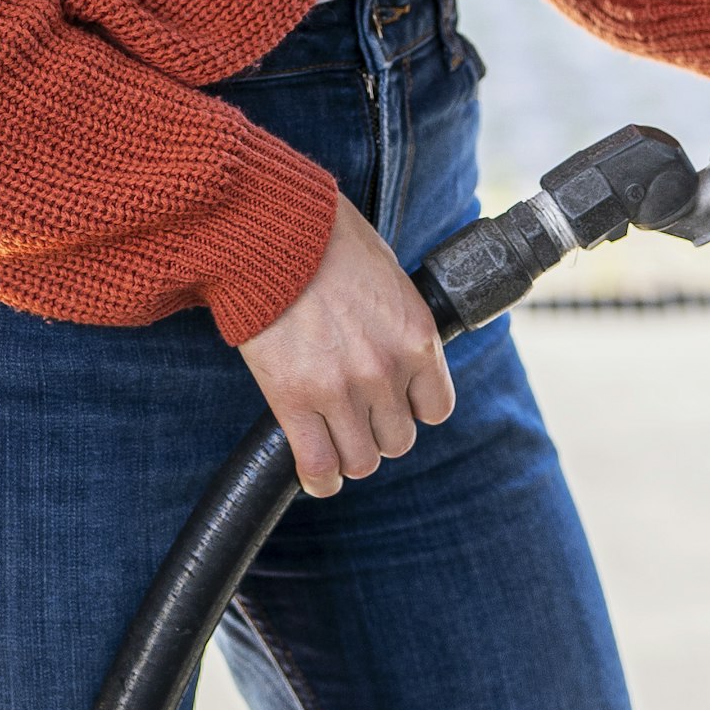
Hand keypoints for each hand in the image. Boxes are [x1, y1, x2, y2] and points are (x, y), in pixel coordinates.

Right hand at [238, 195, 455, 497]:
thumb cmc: (328, 241)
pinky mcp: (294, 399)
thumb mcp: (388, 277)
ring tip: (334, 438)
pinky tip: (316, 473)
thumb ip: (398, 322)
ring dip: (349, 454)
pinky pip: (317, 465)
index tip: (395, 400)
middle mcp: (386, 370)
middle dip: (378, 430)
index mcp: (416, 337)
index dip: (413, 409)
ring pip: (361, 460)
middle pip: (397, 441)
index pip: (436, 409)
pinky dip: (319, 477)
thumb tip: (397, 345)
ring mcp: (341, 389)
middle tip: (356, 414)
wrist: (273, 231)